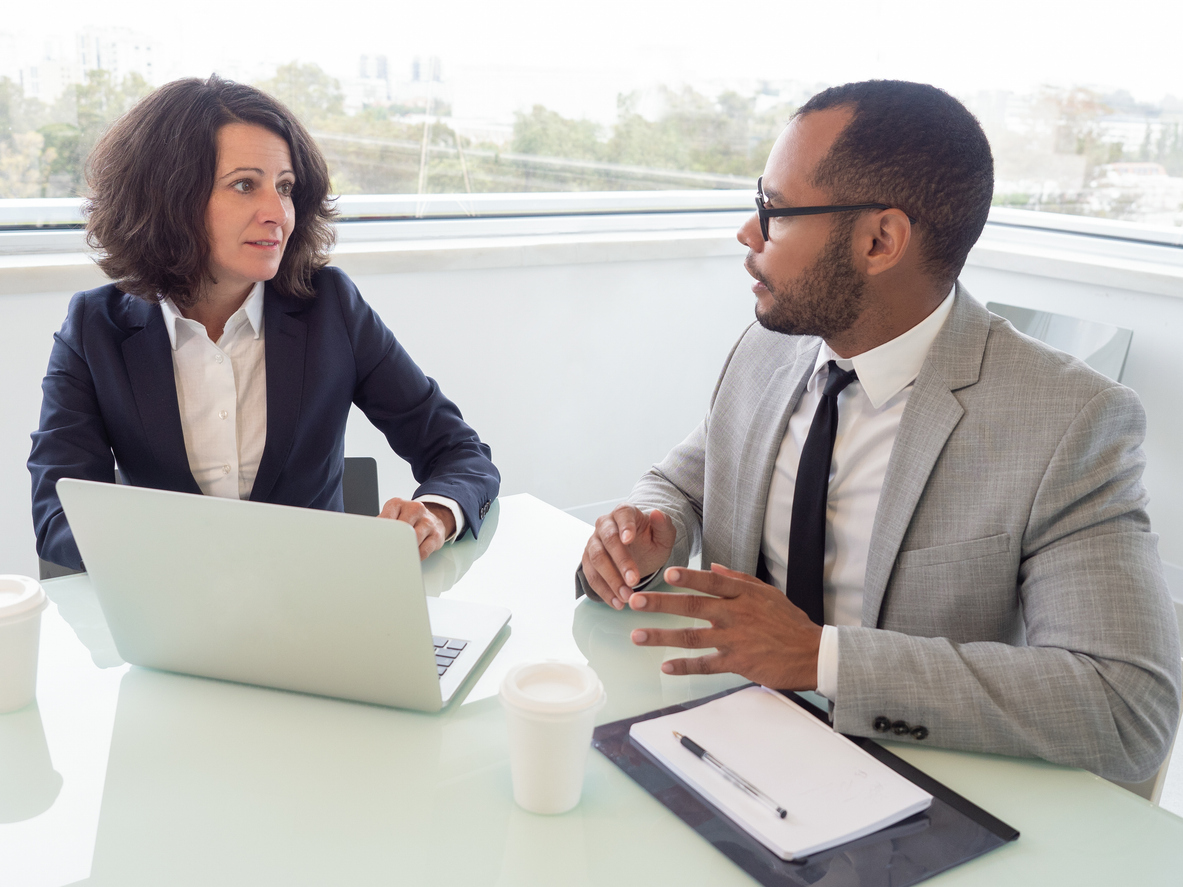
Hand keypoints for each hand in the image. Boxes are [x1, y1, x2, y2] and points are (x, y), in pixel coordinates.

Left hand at [379, 498, 454, 559]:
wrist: (434, 519)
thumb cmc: (408, 519)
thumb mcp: (393, 514)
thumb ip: (382, 523)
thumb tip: (369, 537)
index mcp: (399, 503)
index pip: (386, 518)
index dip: (380, 533)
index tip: (375, 543)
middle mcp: (415, 509)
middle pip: (401, 528)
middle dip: (392, 543)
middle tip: (385, 553)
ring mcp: (427, 522)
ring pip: (413, 539)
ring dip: (405, 550)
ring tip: (398, 556)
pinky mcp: (436, 535)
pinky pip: (424, 551)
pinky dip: (415, 557)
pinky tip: (410, 557)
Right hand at [581, 505, 676, 610]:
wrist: (640, 553)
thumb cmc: (651, 541)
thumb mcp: (664, 536)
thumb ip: (663, 525)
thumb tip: (657, 513)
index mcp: (624, 512)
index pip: (622, 514)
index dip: (625, 526)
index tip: (628, 539)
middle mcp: (605, 524)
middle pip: (608, 540)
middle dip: (621, 562)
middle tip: (634, 581)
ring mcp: (594, 542)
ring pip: (597, 559)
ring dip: (611, 580)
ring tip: (627, 597)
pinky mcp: (588, 560)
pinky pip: (591, 576)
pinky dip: (604, 591)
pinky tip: (617, 603)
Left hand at [627, 563, 822, 689]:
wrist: (812, 653)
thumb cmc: (789, 622)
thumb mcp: (767, 592)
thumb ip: (738, 578)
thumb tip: (712, 564)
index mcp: (743, 595)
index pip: (712, 581)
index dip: (690, 577)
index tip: (668, 573)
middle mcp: (736, 614)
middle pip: (693, 606)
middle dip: (661, 603)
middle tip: (635, 601)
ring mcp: (735, 639)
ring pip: (693, 636)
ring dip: (662, 636)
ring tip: (637, 635)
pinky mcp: (738, 662)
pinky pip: (706, 664)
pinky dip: (685, 666)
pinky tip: (666, 667)